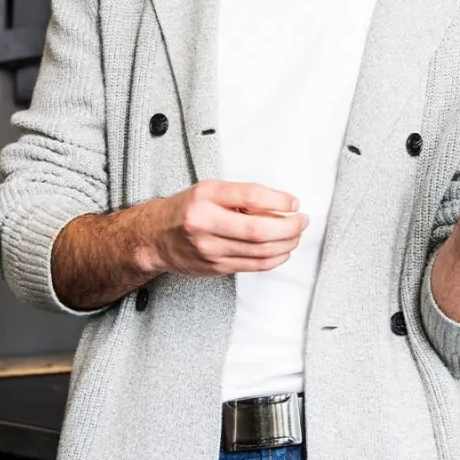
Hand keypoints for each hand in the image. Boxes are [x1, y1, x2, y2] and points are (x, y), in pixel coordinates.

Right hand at [141, 180, 307, 276]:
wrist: (156, 237)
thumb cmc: (188, 209)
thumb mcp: (211, 190)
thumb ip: (242, 196)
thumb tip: (282, 204)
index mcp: (205, 198)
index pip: (251, 196)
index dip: (279, 200)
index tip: (295, 202)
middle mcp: (205, 224)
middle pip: (259, 230)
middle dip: (289, 227)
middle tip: (303, 221)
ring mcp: (210, 250)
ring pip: (260, 252)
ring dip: (287, 244)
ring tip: (296, 235)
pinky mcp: (215, 268)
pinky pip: (254, 266)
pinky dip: (275, 258)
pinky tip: (283, 250)